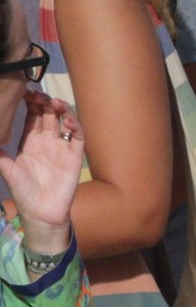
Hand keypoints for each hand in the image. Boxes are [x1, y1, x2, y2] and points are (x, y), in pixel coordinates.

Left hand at [0, 93, 83, 251]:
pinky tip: (68, 121)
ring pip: (65, 121)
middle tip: (39, 96)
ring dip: (62, 109)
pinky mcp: (75, 158)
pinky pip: (78, 138)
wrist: (40, 213)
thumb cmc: (23, 192)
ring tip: (55, 103)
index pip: (33, 114)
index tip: (26, 93)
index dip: (31, 101)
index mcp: (30, 140)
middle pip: (49, 113)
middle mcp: (47, 141)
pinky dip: (76, 126)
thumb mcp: (5, 167)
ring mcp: (62, 148)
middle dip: (45, 101)